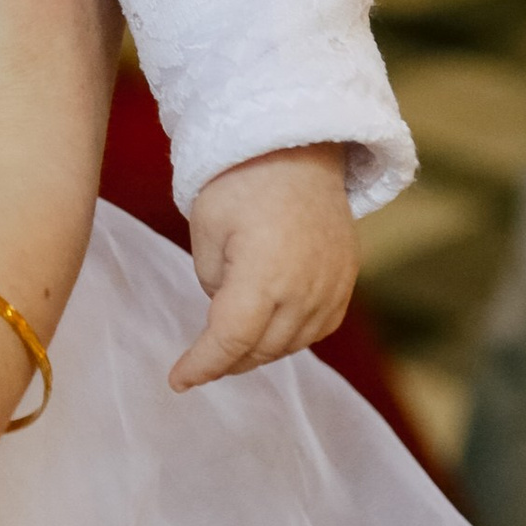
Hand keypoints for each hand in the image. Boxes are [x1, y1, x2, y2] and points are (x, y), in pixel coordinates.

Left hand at [172, 145, 355, 389]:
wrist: (297, 146)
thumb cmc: (242, 179)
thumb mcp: (206, 229)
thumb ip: (213, 282)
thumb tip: (225, 310)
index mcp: (264, 276)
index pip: (230, 340)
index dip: (201, 365)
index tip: (178, 380)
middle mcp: (305, 289)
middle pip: (262, 349)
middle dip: (227, 360)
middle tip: (199, 362)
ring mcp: (332, 287)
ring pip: (292, 344)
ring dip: (259, 351)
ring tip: (231, 346)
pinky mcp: (347, 279)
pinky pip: (318, 326)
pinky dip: (292, 336)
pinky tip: (270, 329)